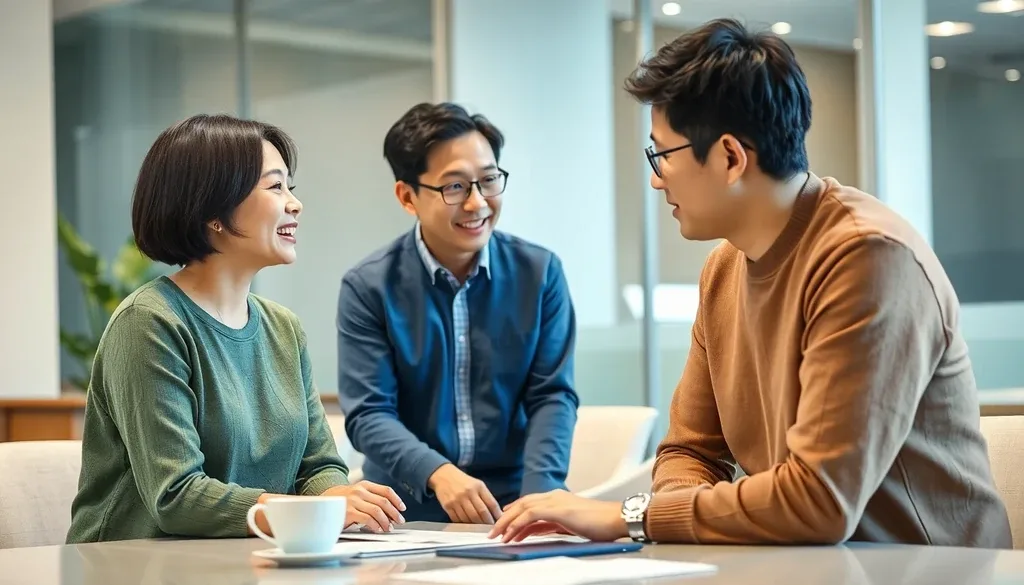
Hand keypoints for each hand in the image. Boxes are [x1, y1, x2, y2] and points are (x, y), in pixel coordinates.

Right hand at [322, 481, 406, 532]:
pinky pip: (367, 519)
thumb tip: (390, 513)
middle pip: (384, 502)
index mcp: (364, 485)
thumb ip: (371, 499)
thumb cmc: (343, 501)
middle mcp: (359, 491)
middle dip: (394, 513)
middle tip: (399, 521)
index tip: (402, 508)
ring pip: (377, 511)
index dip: (396, 500)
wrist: (322, 503)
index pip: (386, 491)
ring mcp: (353, 501)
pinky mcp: (348, 512)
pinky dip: (375, 525)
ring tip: (389, 528)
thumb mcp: (357, 495)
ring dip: (386, 521)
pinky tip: (378, 529)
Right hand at [427, 463, 502, 523]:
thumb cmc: (463, 481)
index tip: (499, 521)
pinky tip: (468, 525)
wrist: (443, 476)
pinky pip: (458, 519)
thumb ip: (486, 497)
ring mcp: (457, 500)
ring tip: (480, 528)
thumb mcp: (477, 484)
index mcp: (478, 486)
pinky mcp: (448, 506)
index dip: (496, 514)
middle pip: (481, 512)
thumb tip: (496, 513)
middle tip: (490, 528)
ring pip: (470, 518)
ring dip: (476, 525)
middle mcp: (468, 493)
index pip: (491, 503)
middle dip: (487, 522)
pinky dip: (465, 524)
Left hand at [487, 490, 627, 542]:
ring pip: (523, 507)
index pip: (529, 503)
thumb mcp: (569, 525)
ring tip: (497, 534)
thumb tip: (534, 531)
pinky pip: (531, 514)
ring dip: (507, 521)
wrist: (615, 519)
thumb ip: (551, 525)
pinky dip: (518, 522)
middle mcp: (554, 496)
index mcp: (557, 498)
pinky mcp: (558, 509)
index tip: (503, 523)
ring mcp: (555, 501)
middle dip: (505, 518)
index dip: (514, 513)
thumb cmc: (599, 524)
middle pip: (522, 504)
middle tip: (494, 531)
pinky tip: (511, 532)